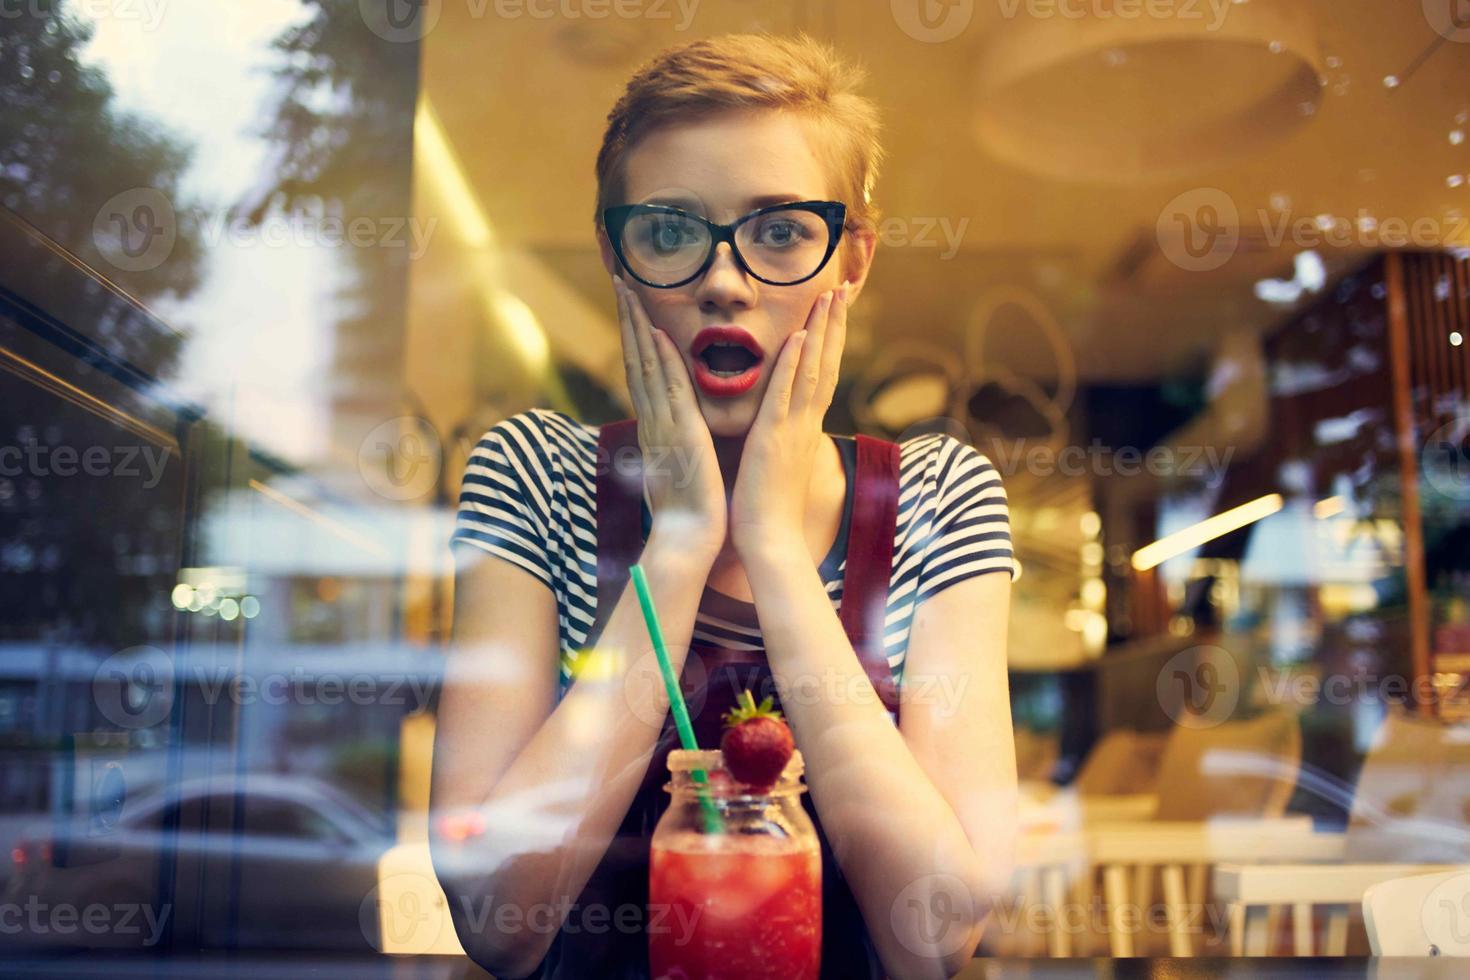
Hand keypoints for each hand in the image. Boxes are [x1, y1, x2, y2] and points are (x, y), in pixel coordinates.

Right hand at [613, 275, 726, 557]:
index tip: (630, 305)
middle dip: (627, 319)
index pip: (641, 371)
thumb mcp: (679, 465)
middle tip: (620, 280)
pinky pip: (667, 389)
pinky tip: (656, 334)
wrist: (688, 539)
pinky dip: (660, 360)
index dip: (634, 336)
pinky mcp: (680, 434)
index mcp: (654, 426)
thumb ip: (674, 441)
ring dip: (637, 327)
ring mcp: (662, 425)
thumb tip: (673, 428)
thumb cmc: (688, 510)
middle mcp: (652, 420)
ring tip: (629, 291)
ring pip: (645, 366)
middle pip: (635, 359)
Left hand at [729, 281, 848, 560]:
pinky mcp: (774, 438)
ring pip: (813, 370)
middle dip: (835, 324)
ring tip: (828, 296)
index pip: (822, 373)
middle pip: (827, 363)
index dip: (830, 340)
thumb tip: (780, 423)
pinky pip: (786, 394)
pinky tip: (798, 336)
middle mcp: (805, 422)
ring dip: (821, 332)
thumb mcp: (778, 461)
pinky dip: (794, 364)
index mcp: (804, 426)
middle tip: (842, 288)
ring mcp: (793, 428)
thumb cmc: (769, 507)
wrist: (770, 541)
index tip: (834, 309)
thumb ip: (782, 436)